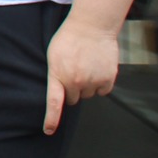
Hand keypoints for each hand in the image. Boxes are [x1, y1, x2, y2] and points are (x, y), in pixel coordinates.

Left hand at [45, 20, 118, 134]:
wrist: (91, 26)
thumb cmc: (69, 39)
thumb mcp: (53, 56)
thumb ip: (56, 75)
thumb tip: (62, 91)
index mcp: (58, 75)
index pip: (54, 103)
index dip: (51, 119)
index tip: (49, 131)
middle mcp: (76, 81)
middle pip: (74, 99)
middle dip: (73, 89)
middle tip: (74, 71)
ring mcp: (93, 81)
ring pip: (89, 94)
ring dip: (87, 85)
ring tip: (86, 65)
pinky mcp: (108, 79)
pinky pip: (103, 91)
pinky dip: (101, 83)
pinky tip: (98, 67)